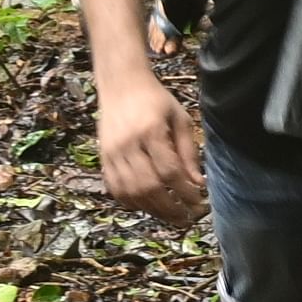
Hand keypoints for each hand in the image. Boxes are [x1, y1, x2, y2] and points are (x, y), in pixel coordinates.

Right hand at [97, 71, 204, 224]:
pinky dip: (132, 203)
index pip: (169, 171)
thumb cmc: (155, 100)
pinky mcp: (103, 158)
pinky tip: (148, 206)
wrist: (121, 84)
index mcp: (150, 131)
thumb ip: (188, 151)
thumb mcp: (180, 118)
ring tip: (170, 216)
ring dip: (152, 209)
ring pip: (130, 192)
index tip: (199, 201)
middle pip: (148, 186)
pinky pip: (115, 189)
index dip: (185, 192)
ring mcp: (112, 153)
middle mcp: (128, 144)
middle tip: (186, 217)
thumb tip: (197, 183)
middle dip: (170, 208)